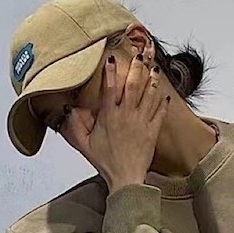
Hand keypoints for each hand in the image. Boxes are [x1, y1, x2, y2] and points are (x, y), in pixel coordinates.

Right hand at [61, 44, 168, 192]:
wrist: (125, 178)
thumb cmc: (105, 162)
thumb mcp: (84, 144)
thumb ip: (75, 126)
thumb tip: (69, 110)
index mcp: (109, 117)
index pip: (110, 88)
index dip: (111, 72)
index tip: (113, 59)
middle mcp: (127, 115)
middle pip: (133, 85)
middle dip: (137, 67)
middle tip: (139, 54)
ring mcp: (142, 122)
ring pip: (149, 95)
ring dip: (153, 79)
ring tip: (155, 67)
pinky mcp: (152, 131)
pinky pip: (160, 112)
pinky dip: (163, 102)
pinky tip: (164, 93)